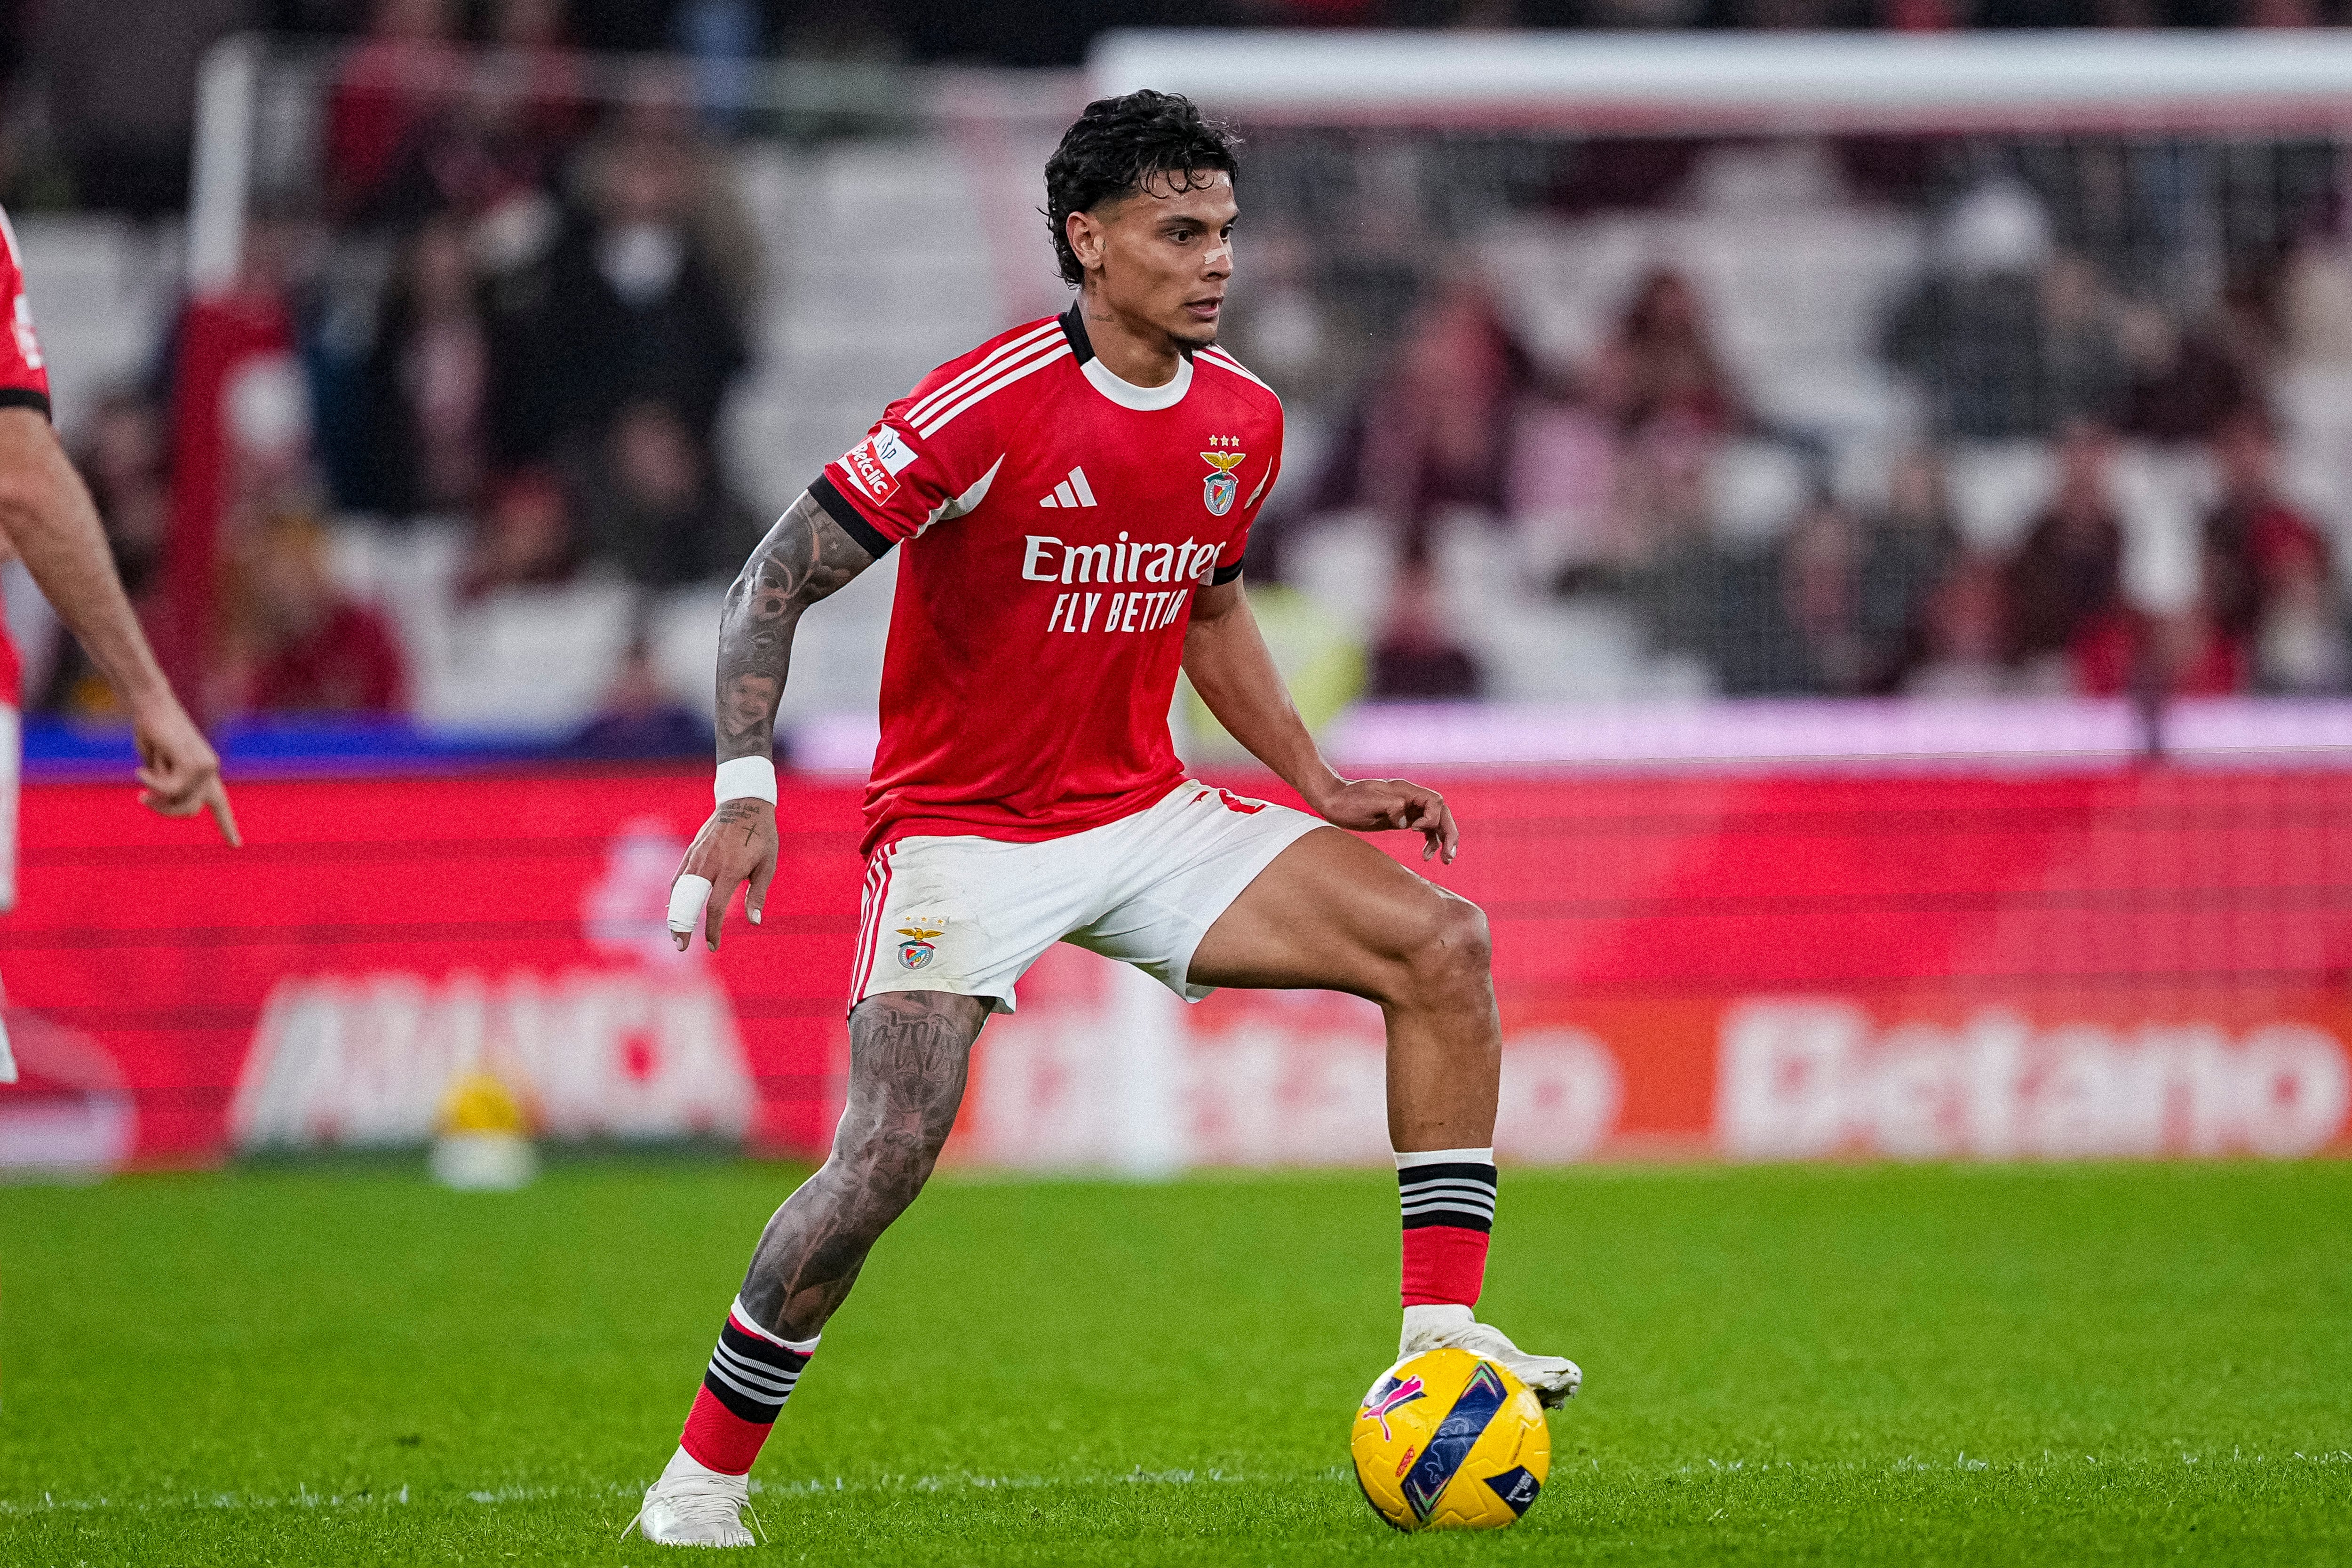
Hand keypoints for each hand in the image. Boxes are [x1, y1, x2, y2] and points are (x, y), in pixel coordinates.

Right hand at [130, 693, 238, 845]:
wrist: (153, 705)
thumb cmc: (153, 733)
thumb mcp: (159, 767)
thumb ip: (167, 786)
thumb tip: (168, 803)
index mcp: (205, 772)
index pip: (219, 804)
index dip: (227, 826)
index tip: (237, 846)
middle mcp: (210, 770)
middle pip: (192, 809)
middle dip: (166, 811)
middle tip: (142, 800)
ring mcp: (205, 766)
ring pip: (180, 802)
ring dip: (156, 798)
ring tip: (142, 783)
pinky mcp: (193, 762)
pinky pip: (170, 789)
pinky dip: (152, 783)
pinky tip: (141, 770)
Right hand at [668, 797, 778, 950]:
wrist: (744, 803)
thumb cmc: (761, 836)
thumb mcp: (767, 865)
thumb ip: (758, 894)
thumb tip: (754, 922)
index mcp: (730, 870)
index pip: (714, 906)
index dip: (711, 929)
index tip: (713, 945)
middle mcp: (709, 864)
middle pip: (689, 902)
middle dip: (683, 927)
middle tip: (681, 947)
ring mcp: (697, 856)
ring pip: (679, 890)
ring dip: (675, 914)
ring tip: (675, 933)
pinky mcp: (692, 850)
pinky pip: (678, 876)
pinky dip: (675, 894)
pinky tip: (674, 907)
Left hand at [1308, 776, 1459, 864]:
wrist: (1333, 801)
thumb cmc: (1348, 802)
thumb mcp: (1368, 803)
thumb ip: (1391, 806)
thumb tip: (1407, 821)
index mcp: (1405, 790)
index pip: (1435, 802)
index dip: (1432, 818)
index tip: (1414, 830)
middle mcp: (1409, 797)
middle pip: (1441, 813)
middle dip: (1449, 834)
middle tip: (1448, 856)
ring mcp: (1407, 808)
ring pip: (1435, 822)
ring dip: (1443, 840)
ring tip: (1444, 860)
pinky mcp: (1401, 818)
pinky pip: (1424, 828)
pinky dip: (1430, 841)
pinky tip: (1427, 855)